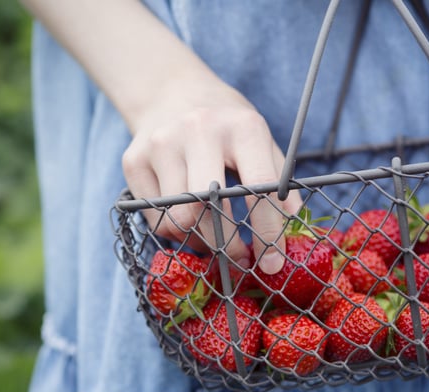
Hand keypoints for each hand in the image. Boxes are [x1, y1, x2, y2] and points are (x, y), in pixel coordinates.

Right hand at [122, 73, 301, 274]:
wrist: (171, 91)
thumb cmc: (225, 124)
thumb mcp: (260, 139)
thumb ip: (279, 180)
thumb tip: (294, 229)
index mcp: (241, 126)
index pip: (258, 187)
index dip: (267, 231)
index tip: (273, 262)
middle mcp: (198, 131)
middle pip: (206, 208)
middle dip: (226, 244)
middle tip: (240, 259)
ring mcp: (160, 145)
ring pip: (177, 219)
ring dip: (200, 241)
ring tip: (215, 240)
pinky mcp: (134, 161)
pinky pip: (155, 217)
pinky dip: (175, 230)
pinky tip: (188, 220)